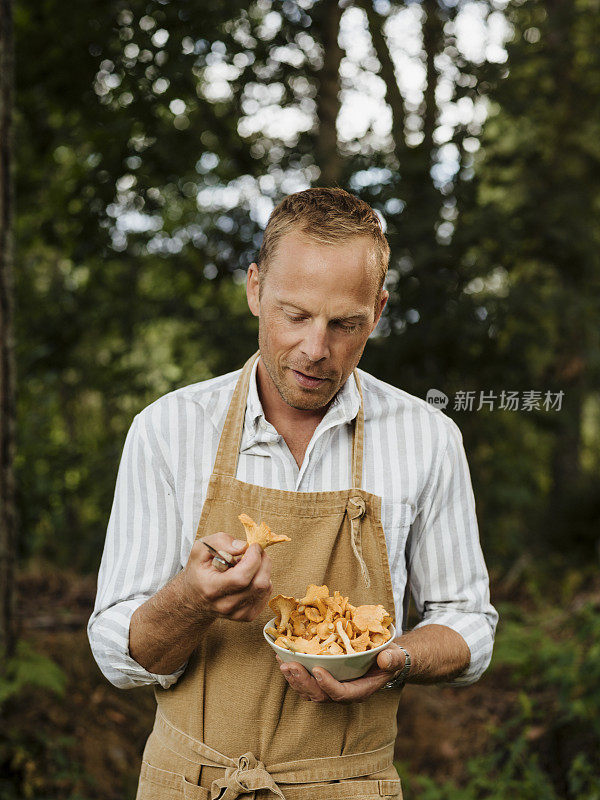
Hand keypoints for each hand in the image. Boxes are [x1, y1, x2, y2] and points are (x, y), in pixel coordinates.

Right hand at [181, 533, 271, 621]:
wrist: (194, 598)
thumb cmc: (199, 571)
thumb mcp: (200, 549)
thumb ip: (220, 542)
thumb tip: (243, 546)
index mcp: (211, 588)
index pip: (241, 577)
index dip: (253, 558)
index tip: (253, 545)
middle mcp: (225, 605)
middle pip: (258, 583)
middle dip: (263, 561)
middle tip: (256, 550)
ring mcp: (237, 613)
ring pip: (265, 588)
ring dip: (264, 569)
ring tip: (250, 563)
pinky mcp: (247, 616)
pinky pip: (266, 594)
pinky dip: (264, 580)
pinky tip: (251, 575)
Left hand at [276, 642, 406, 702]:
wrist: (383, 659)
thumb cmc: (389, 658)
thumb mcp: (394, 657)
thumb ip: (391, 660)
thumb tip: (384, 660)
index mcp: (360, 690)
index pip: (342, 693)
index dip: (328, 685)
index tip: (317, 670)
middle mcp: (343, 693)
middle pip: (320, 694)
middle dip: (303, 681)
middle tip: (289, 666)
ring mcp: (332, 688)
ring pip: (309, 691)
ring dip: (294, 678)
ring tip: (282, 663)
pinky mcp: (323, 681)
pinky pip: (306, 681)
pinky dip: (294, 672)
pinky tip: (283, 658)